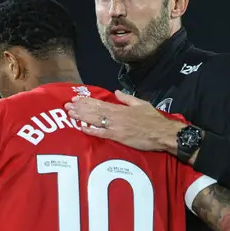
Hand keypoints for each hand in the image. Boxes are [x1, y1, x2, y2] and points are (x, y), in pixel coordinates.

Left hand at [64, 90, 182, 151]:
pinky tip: (81, 127)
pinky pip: (102, 134)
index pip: (100, 103)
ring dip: (81, 117)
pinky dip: (91, 130)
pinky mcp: (118, 138)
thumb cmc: (153, 119)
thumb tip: (117, 92)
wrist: (162, 133)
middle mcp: (116, 117)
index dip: (87, 101)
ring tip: (70, 113)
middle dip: (80, 108)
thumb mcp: (141, 104)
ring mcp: (116, 128)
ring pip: (95, 120)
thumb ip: (127, 98)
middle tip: (67, 105)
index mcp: (121, 108)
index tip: (76, 98)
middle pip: (94, 111)